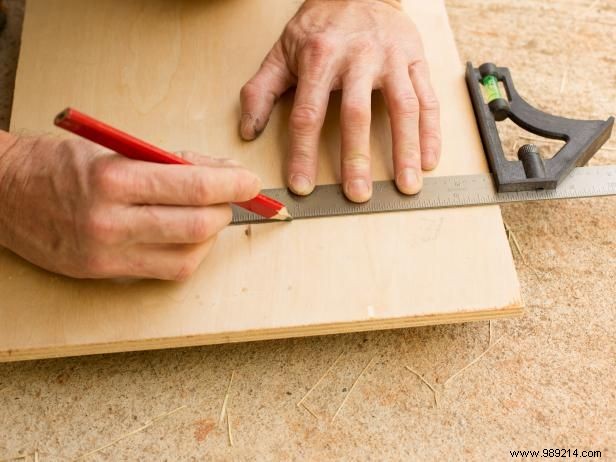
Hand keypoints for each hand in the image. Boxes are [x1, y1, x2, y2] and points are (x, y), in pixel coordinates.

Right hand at [0, 134, 260, 279]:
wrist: (3, 194)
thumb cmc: (58, 163)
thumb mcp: (116, 148)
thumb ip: (173, 162)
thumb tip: (224, 172)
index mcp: (113, 179)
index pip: (193, 186)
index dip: (232, 185)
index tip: (251, 182)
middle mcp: (111, 221)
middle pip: (197, 227)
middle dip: (226, 211)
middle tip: (232, 198)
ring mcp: (107, 254)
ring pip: (188, 256)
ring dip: (211, 235)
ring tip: (207, 215)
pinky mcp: (104, 274)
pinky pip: (167, 272)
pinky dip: (189, 254)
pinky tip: (187, 237)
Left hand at [240, 0, 439, 202]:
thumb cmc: (320, 25)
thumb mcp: (282, 51)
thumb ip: (261, 90)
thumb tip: (248, 131)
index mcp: (319, 57)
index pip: (307, 114)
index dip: (304, 153)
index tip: (303, 185)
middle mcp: (357, 57)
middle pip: (356, 114)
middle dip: (356, 158)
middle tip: (358, 194)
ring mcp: (391, 58)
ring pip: (402, 107)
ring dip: (406, 149)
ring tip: (406, 185)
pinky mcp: (415, 59)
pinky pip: (427, 97)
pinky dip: (432, 131)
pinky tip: (429, 159)